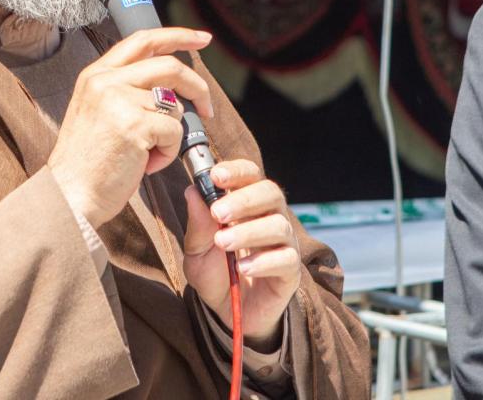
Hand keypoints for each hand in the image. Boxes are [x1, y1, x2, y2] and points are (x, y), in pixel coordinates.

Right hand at [49, 27, 212, 228]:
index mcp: (95, 74)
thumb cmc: (89, 164)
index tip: (201, 39)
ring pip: (174, 105)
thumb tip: (173, 88)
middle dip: (197, 87)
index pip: (143, 39)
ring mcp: (118, 100)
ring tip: (148, 154)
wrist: (70, 196)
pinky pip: (174, 131)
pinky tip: (146, 164)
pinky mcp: (134, 124)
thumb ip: (128, 91)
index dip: (177, 36)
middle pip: (169, 66)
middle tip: (208, 108)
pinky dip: (169, 152)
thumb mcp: (100, 112)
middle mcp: (105, 81)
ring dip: (171, 134)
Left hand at [182, 160, 300, 347]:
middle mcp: (270, 217)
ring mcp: (283, 243)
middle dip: (243, 199)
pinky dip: (264, 261)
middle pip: (271, 193)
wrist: (227, 313)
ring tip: (223, 242)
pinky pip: (286, 259)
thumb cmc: (215, 273)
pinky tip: (243, 268)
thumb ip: (197, 224)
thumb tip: (192, 191)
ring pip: (279, 225)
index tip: (216, 176)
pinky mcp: (290, 270)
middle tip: (217, 213)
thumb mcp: (196, 250)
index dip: (237, 171)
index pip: (250, 175)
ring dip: (249, 231)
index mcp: (247, 204)